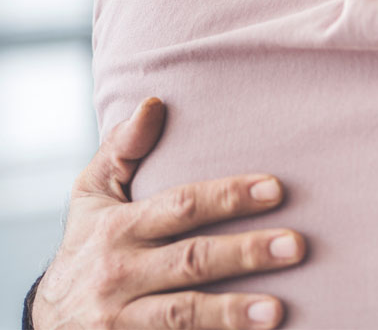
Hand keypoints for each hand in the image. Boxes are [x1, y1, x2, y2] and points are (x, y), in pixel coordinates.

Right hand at [32, 98, 304, 329]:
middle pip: (191, 260)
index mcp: (118, 227)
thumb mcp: (92, 196)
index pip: (182, 206)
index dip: (229, 196)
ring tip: (277, 310)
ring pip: (182, 314)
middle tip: (297, 245)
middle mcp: (120, 273)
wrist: (47, 320)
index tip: (277, 188)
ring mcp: (122, 320)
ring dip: (231, 312)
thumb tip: (155, 102)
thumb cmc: (87, 245)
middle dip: (245, 252)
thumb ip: (122, 150)